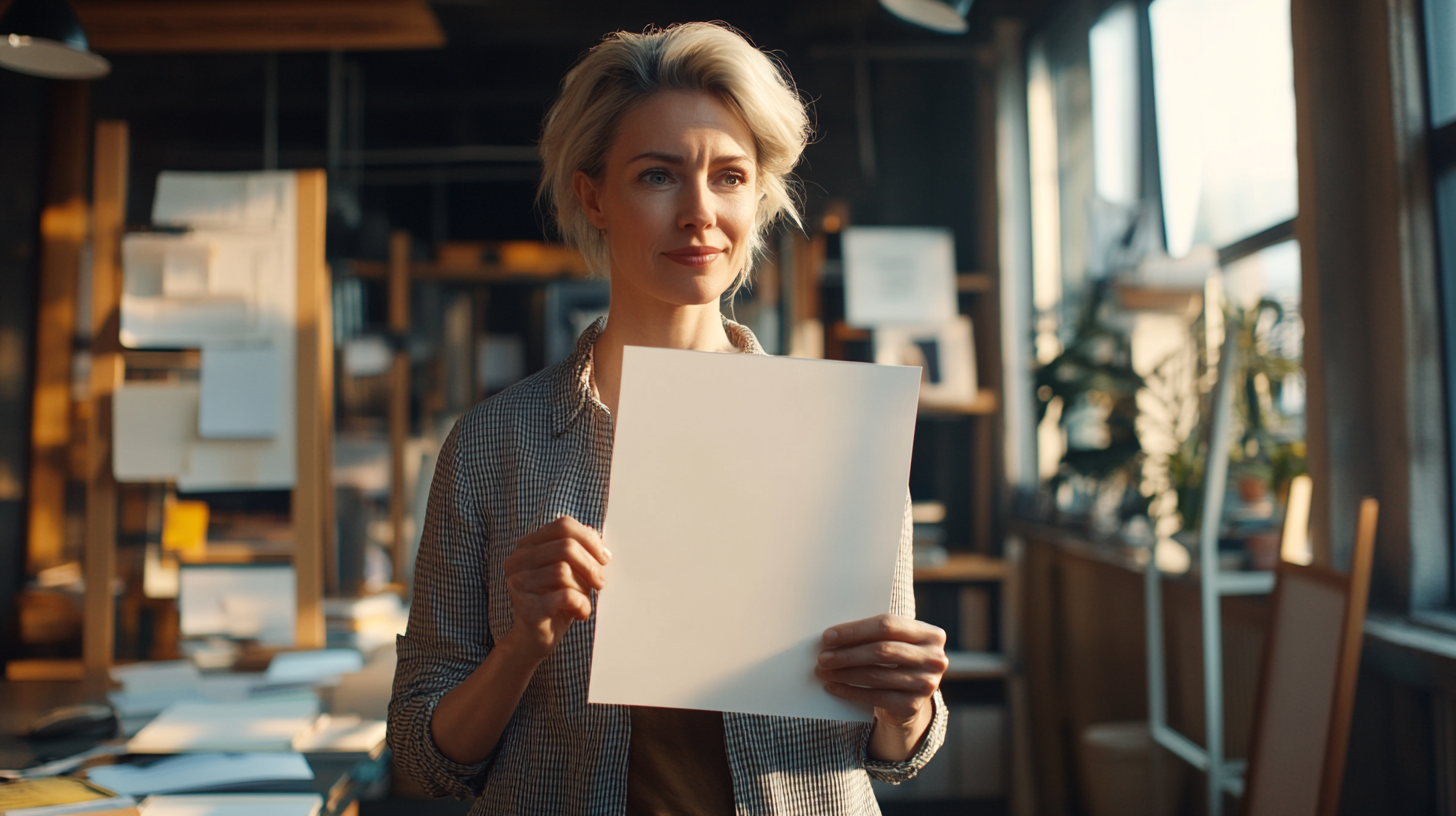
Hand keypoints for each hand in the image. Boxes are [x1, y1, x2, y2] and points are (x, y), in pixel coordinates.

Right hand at [500, 516, 609, 662]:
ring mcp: (519, 584)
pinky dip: (581, 604)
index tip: (604, 558)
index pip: (562, 525)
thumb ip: (577, 550)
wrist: (533, 640)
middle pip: (566, 546)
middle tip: (600, 582)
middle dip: (591, 565)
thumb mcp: (568, 572)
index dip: (589, 539)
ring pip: (563, 571)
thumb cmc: (554, 603)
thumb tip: (593, 531)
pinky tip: (581, 613)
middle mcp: (518, 561)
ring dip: (583, 587)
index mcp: (527, 546)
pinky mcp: (528, 607)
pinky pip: (565, 596)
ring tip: (584, 599)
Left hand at [816, 615, 947, 758]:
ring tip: (823, 671)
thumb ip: (874, 634)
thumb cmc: (895, 660)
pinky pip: (874, 697)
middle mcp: (934, 659)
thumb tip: (832, 636)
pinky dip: (849, 691)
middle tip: (822, 657)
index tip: (828, 636)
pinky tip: (833, 687)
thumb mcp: (895, 641)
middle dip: (847, 653)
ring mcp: (926, 684)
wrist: (910, 696)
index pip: (888, 625)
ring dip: (844, 673)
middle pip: (882, 651)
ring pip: (875, 675)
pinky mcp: (913, 706)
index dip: (855, 630)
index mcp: (931, 634)